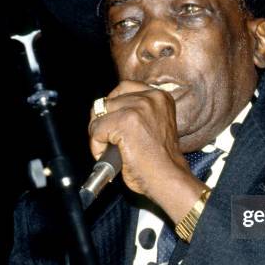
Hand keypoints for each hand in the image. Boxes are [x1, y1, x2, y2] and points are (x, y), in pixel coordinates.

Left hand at [88, 80, 206, 223]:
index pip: (124, 87)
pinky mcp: (124, 122)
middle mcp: (150, 98)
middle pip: (108, 100)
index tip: (112, 122)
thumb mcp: (154, 125)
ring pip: (99, 115)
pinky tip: (109, 156)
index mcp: (160, 97)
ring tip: (109, 150)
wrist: (168, 177)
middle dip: (102, 121)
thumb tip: (105, 110)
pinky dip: (96, 145)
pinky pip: (96, 130)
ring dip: (98, 134)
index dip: (113, 106)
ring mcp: (137, 109)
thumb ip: (137, 114)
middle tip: (107, 140)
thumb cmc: (161, 160)